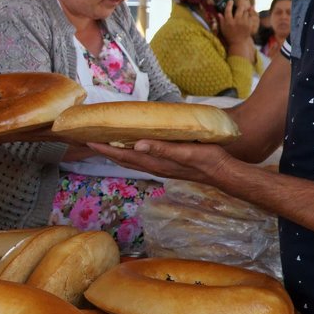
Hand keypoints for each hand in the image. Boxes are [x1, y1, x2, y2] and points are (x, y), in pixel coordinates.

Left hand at [87, 138, 232, 183]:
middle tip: (90, 141)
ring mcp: (161, 167)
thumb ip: (162, 148)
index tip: (89, 141)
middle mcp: (155, 166)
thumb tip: (137, 145)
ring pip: (132, 160)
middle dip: (106, 151)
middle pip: (124, 160)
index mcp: (156, 162)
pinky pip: (142, 159)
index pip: (124, 155)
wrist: (223, 173)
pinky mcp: (168, 165)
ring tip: (105, 144)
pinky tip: (132, 147)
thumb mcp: (186, 151)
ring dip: (117, 153)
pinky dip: (131, 153)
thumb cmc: (208, 160)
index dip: (106, 149)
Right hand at [218, 1, 256, 55]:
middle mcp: (236, 21)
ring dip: (244, 11)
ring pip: (246, 12)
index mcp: (229, 22)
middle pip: (239, 9)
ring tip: (243, 13)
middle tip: (240, 5)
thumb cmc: (229, 35)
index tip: (231, 0)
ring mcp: (244, 23)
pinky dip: (248, 16)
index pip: (228, 10)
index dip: (229, 4)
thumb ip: (221, 20)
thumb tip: (219, 13)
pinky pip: (250, 17)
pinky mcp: (249, 25)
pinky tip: (246, 17)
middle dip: (240, 6)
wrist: (239, 42)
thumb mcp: (223, 28)